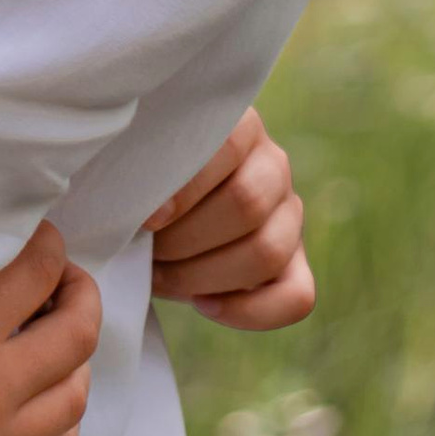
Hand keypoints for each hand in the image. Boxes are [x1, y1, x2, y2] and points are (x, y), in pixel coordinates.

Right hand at [0, 222, 100, 435]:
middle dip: (79, 297)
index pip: (36, 271)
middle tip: (62, 284)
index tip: (41, 241)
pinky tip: (40, 405)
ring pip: (75, 398)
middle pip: (77, 335)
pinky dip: (60, 423)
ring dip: (73, 362)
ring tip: (50, 345)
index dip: (49, 246)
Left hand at [145, 108, 313, 330]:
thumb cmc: (138, 185)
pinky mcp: (296, 262)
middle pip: (246, 203)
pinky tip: (203, 305)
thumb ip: (141, 168)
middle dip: (185, 239)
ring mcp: (290, 214)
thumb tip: (137, 206)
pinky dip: (248, 311)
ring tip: (158, 276)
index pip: (229, 145)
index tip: (147, 219)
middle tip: (145, 250)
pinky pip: (297, 297)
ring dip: (203, 276)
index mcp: (238, 124)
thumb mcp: (138, 164)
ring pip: (268, 251)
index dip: (186, 189)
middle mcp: (272, 164)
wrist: (149, 219)